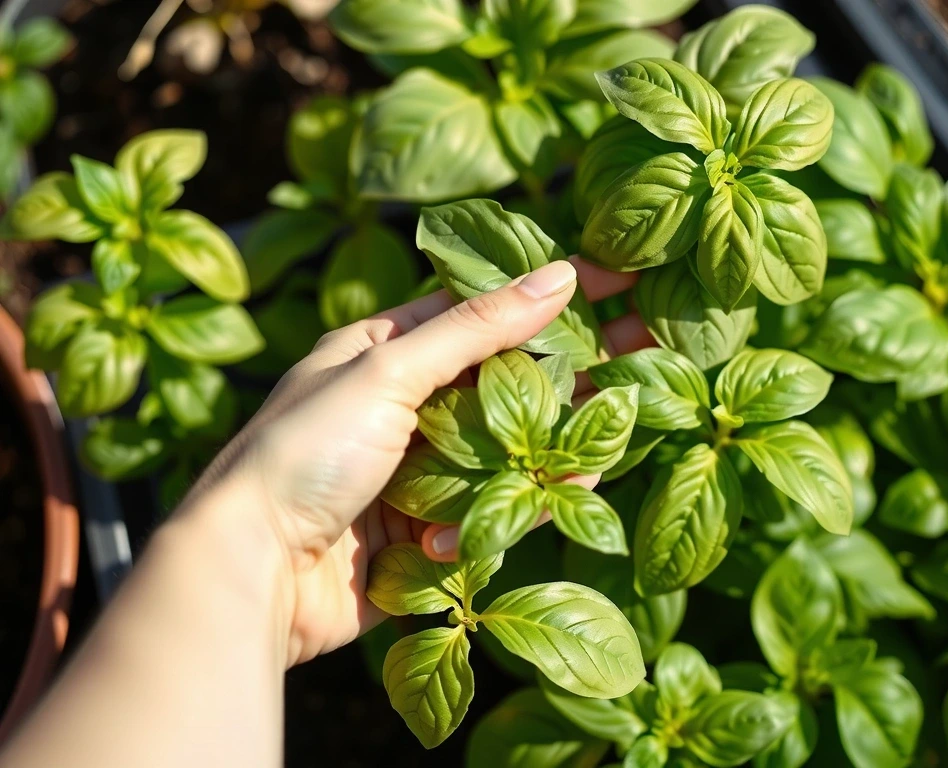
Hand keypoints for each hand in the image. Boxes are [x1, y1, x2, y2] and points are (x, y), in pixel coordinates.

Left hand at [178, 258, 652, 666]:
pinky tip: (494, 523)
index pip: (485, 310)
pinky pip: (488, 512)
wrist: (251, 571)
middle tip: (653, 352)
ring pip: (509, 452)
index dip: (552, 296)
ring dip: (550, 454)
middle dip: (576, 374)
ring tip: (598, 453)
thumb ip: (477, 329)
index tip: (622, 281)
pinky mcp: (425, 531)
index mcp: (386, 350)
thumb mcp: (387, 372)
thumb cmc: (303, 452)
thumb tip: (558, 274)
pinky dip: (500, 515)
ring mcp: (418, 470)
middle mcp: (406, 405)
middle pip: (509, 382)